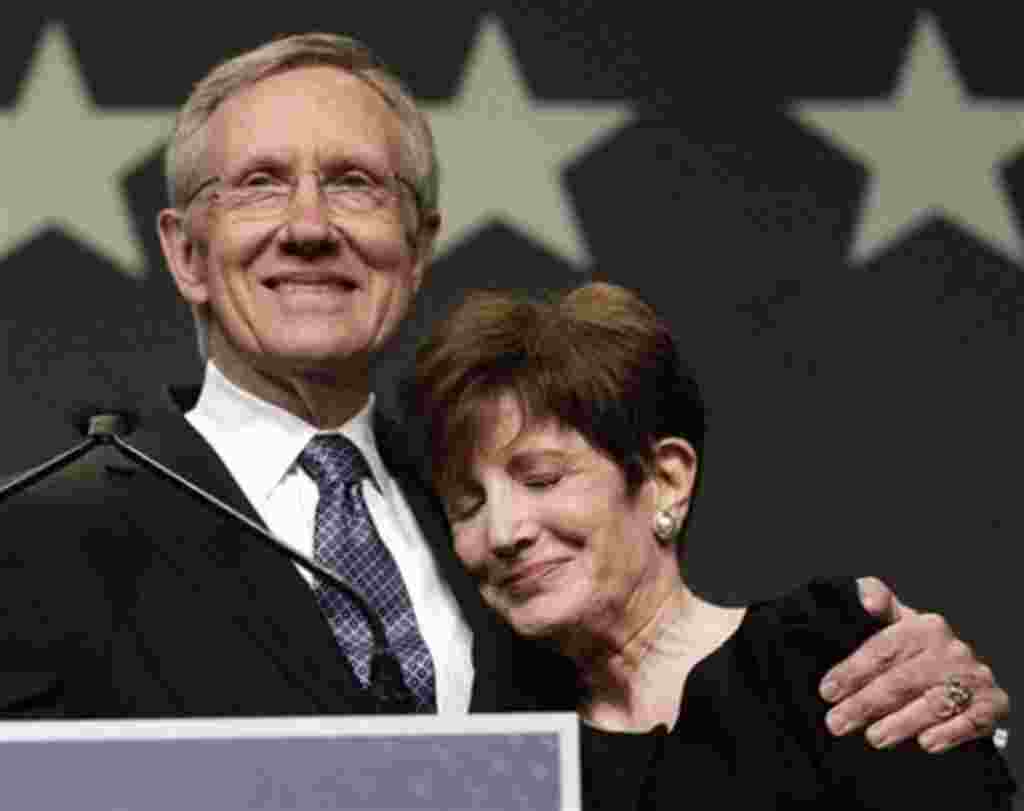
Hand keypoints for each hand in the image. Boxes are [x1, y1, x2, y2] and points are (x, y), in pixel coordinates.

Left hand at [819, 576, 1008, 752]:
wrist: (958, 675)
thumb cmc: (911, 649)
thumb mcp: (892, 621)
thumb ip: (874, 598)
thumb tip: (868, 601)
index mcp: (924, 626)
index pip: (882, 649)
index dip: (852, 671)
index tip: (827, 692)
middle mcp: (952, 649)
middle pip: (902, 680)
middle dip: (865, 704)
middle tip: (837, 723)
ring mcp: (975, 677)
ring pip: (933, 704)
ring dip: (901, 723)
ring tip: (873, 738)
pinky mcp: (994, 704)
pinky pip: (971, 721)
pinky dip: (948, 733)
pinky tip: (925, 743)